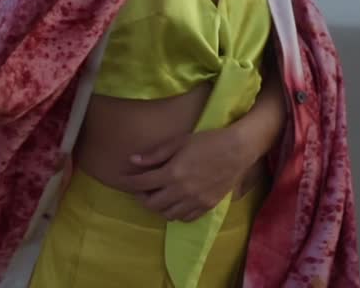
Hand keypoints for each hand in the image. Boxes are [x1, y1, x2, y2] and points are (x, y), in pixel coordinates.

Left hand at [117, 127, 250, 221]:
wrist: (237, 150)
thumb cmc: (207, 141)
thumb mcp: (178, 142)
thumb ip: (155, 154)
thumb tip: (132, 160)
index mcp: (172, 173)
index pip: (142, 184)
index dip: (129, 183)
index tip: (123, 180)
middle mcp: (182, 191)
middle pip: (152, 204)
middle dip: (142, 197)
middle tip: (142, 188)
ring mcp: (195, 201)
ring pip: (167, 214)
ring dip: (159, 206)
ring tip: (159, 195)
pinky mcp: (207, 206)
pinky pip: (185, 218)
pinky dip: (176, 213)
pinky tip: (176, 202)